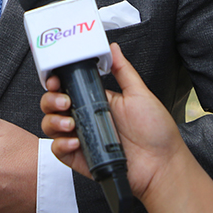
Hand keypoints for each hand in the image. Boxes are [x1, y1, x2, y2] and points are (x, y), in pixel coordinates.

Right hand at [40, 42, 185, 200]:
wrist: (162, 164)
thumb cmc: (156, 132)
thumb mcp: (139, 94)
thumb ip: (123, 70)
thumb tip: (112, 48)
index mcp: (97, 101)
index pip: (68, 88)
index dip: (56, 82)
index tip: (56, 79)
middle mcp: (86, 118)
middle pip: (53, 105)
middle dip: (51, 100)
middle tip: (65, 102)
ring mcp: (82, 138)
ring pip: (51, 126)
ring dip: (54, 121)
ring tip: (71, 123)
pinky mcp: (80, 158)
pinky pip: (58, 150)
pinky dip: (61, 144)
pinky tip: (76, 141)